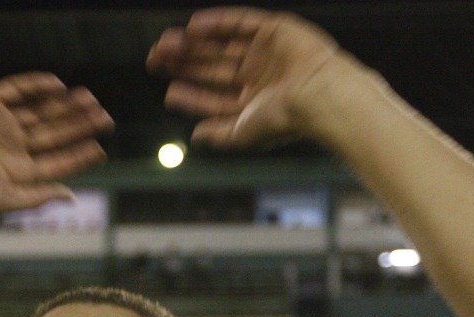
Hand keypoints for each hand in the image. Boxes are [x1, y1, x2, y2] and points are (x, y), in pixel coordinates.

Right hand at [0, 73, 112, 212]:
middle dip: (79, 125)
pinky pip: (16, 90)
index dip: (79, 155)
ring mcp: (0, 123)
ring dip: (64, 105)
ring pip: (41, 110)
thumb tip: (72, 196)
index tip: (100, 149)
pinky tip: (57, 85)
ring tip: (88, 99)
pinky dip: (36, 86)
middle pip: (54, 133)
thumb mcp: (6, 199)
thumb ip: (39, 197)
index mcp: (19, 171)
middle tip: (105, 117)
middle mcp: (13, 146)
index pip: (57, 162)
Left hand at [147, 7, 341, 148]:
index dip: (190, 95)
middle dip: (184, 64)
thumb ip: (219, 135)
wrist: (318, 95)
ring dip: (193, 44)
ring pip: (220, 45)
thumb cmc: (284, 120)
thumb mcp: (244, 133)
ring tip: (166, 44)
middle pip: (212, 67)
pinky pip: (240, 22)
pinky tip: (193, 28)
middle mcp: (258, 76)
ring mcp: (265, 52)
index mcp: (254, 102)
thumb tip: (195, 137)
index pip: (214, 98)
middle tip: (155, 60)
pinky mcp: (275, 29)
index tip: (169, 92)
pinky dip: (216, 23)